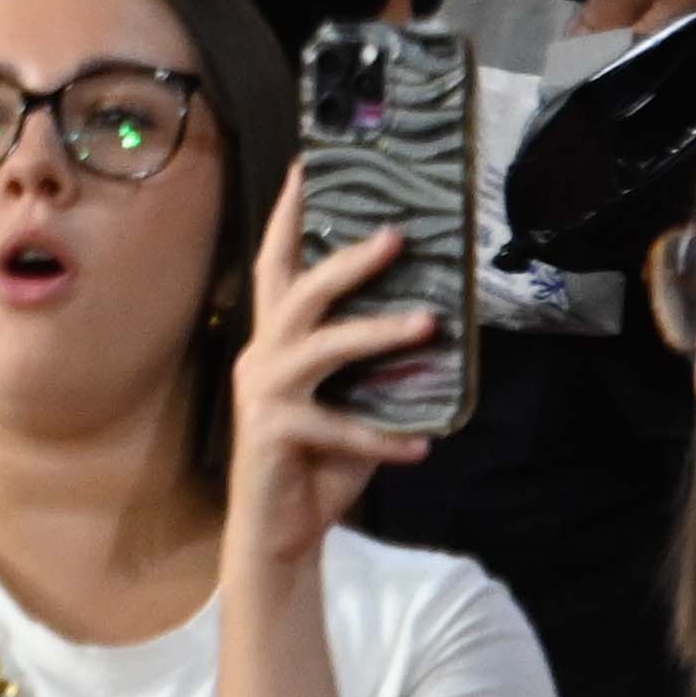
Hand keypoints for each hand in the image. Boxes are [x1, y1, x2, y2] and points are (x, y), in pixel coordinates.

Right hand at [226, 172, 443, 559]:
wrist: (279, 532)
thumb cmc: (320, 460)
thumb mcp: (353, 400)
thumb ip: (377, 366)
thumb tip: (433, 324)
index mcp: (276, 339)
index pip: (279, 263)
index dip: (293, 214)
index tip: (313, 164)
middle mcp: (262, 355)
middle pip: (299, 289)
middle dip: (349, 259)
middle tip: (398, 236)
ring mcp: (263, 393)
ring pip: (321, 346)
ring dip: (377, 332)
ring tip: (428, 325)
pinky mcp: (273, 433)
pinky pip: (338, 427)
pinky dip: (384, 436)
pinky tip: (421, 445)